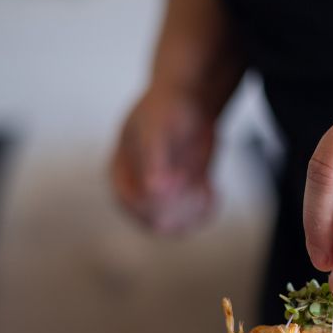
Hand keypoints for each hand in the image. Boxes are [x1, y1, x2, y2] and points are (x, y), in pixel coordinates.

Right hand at [111, 86, 215, 233]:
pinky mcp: (183, 202)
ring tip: (204, 185)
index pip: (133, 205)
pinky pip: (195, 221)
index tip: (180, 181)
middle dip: (179, 208)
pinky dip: (207, 210)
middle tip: (196, 185)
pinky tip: (212, 189)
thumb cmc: (166, 111)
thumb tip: (155, 191)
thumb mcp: (157, 130)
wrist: (190, 105)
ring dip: (194, 211)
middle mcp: (138, 192)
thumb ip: (154, 161)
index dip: (158, 201)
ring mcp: (161, 200)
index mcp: (120, 175)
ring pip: (177, 227)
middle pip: (155, 222)